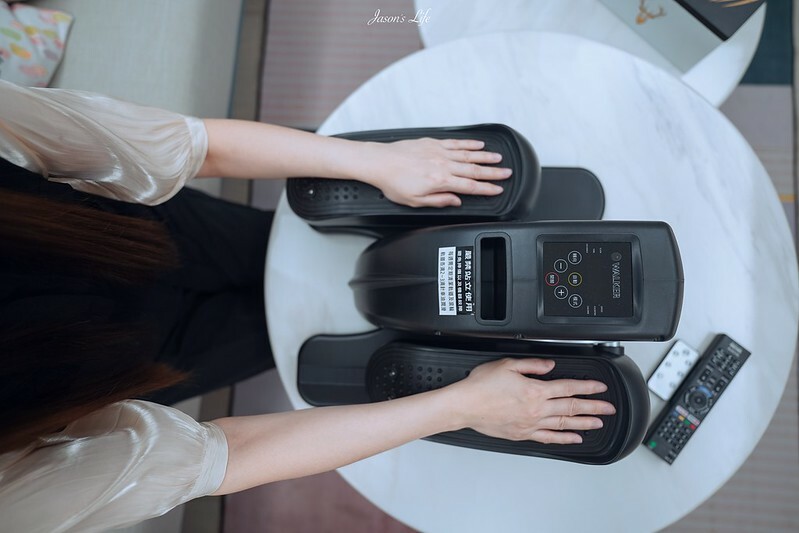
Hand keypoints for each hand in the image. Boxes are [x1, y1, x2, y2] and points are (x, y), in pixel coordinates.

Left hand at [360, 138, 511, 206]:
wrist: (379, 162)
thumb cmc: (393, 182)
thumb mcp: (415, 201)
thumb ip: (438, 201)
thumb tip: (455, 201)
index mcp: (440, 181)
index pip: (469, 187)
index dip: (486, 189)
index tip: (498, 189)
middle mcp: (442, 165)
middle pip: (474, 169)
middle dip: (493, 172)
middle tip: (507, 173)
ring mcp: (439, 152)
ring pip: (468, 155)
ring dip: (485, 156)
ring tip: (499, 158)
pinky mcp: (433, 143)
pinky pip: (455, 143)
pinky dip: (469, 143)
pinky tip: (478, 144)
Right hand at [449, 358, 615, 443]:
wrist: (464, 406)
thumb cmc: (481, 387)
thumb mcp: (507, 364)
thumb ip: (533, 365)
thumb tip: (550, 366)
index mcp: (535, 390)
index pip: (569, 388)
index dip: (587, 387)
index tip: (600, 388)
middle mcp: (536, 409)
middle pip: (572, 408)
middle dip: (594, 407)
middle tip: (609, 408)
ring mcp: (531, 424)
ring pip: (564, 425)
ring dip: (584, 424)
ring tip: (598, 423)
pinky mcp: (522, 434)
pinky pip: (549, 438)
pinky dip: (564, 439)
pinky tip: (573, 439)